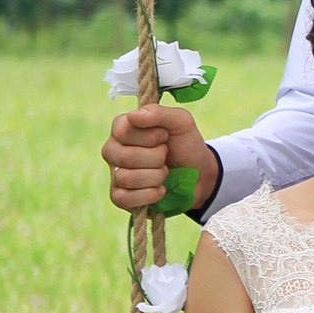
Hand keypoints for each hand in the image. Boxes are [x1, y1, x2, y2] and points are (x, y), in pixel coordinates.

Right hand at [103, 102, 218, 211]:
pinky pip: (123, 198)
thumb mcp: (181, 122)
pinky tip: (161, 190)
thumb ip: (159, 113)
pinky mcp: (119, 196)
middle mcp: (113, 150)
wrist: (200, 175)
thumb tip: (133, 116)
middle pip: (125, 157)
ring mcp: (114, 173)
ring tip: (165, 172)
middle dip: (156, 158)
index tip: (164, 136)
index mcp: (122, 128)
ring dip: (156, 176)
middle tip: (166, 155)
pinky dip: (149, 195)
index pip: (123, 131)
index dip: (151, 136)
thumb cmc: (185, 145)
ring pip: (126, 178)